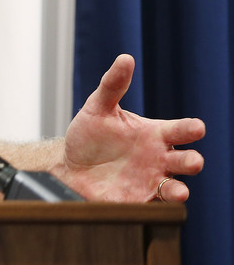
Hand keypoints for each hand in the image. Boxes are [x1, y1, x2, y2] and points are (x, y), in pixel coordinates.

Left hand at [56, 54, 204, 201]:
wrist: (68, 166)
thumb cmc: (88, 135)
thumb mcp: (97, 107)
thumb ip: (112, 85)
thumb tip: (125, 58)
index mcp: (154, 133)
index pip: (180, 129)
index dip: (190, 128)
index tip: (197, 127)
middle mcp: (159, 158)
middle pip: (185, 160)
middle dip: (191, 161)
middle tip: (192, 161)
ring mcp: (151, 180)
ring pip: (175, 187)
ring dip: (179, 190)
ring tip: (178, 192)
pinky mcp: (138, 199)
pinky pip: (153, 204)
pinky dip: (157, 205)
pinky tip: (156, 204)